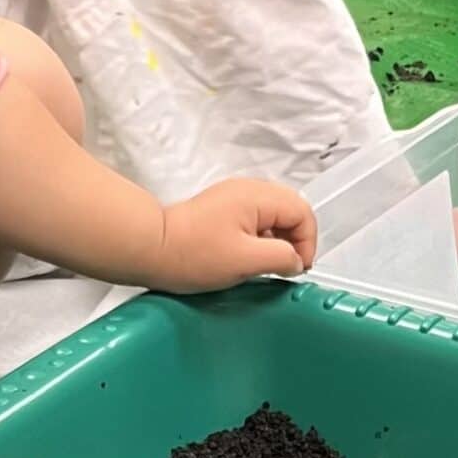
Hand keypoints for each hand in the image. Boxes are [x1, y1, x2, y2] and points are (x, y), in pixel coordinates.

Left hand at [150, 178, 317, 290]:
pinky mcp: (223, 210)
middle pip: (290, 209)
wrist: (150, 249)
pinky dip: (261, 239)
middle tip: (286, 266)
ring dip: (277, 240)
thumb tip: (295, 261)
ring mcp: (234, 198)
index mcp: (257, 196)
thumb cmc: (193, 254)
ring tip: (265, 264)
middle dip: (294, 239)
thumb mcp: (246, 260)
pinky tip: (248, 258)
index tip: (295, 268)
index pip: (302, 211)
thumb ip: (281, 258)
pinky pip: (255, 220)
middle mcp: (248, 190)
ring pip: (274, 216)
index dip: (307, 241)